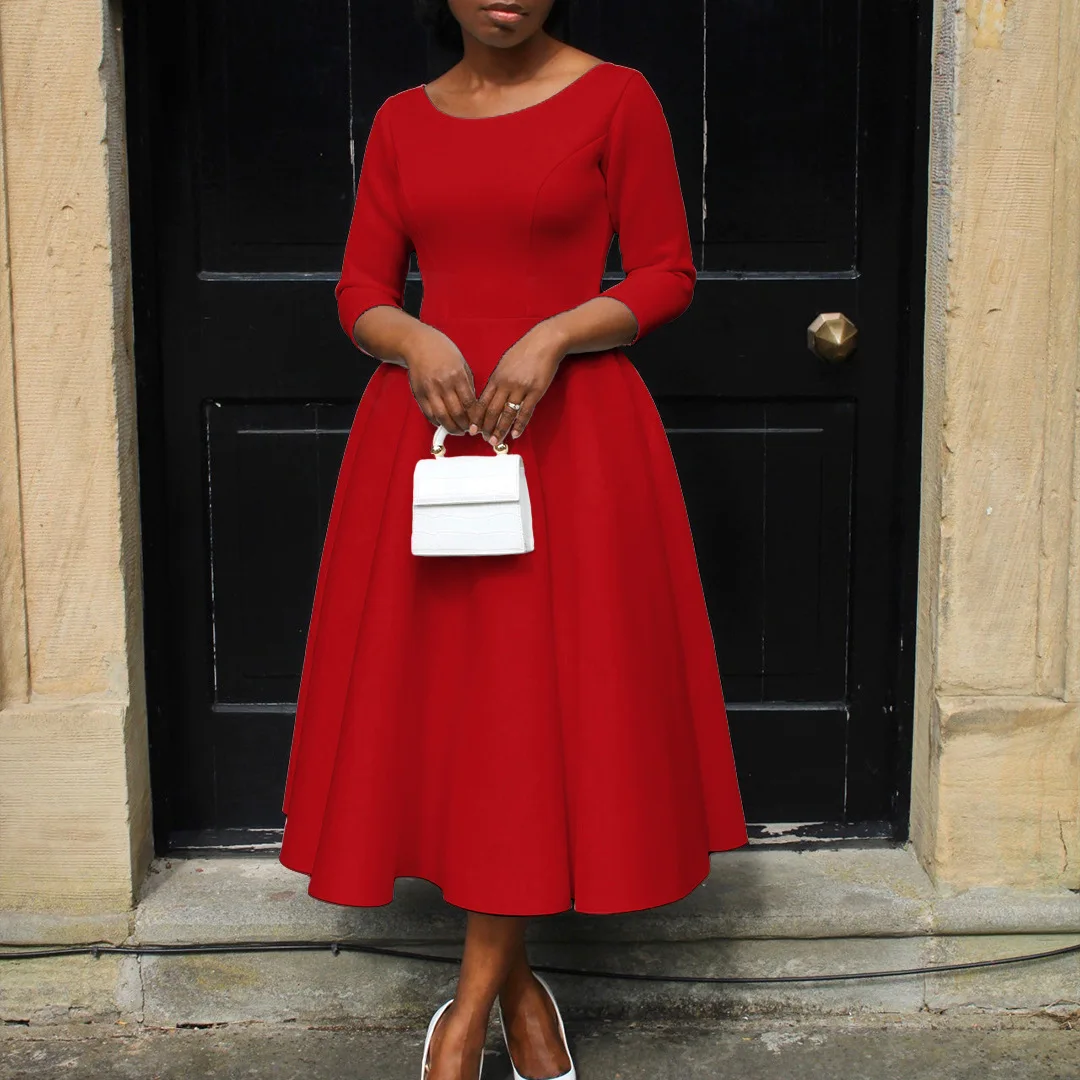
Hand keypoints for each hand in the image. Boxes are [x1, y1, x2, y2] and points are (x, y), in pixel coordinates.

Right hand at [401, 324, 482, 434]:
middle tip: (468, 430)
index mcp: (457, 375)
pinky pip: (429, 413)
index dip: (474, 417)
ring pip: (442, 416)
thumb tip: (473, 404)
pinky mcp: (419, 393)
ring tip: (457, 430)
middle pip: (457, 413)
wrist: (418, 344)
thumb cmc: (443, 351)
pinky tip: (443, 423)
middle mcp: (444, 384)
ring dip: (451, 428)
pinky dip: (437, 422)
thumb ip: (467, 383)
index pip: (469, 403)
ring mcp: (430, 390)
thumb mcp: (461, 363)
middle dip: (464, 426)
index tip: (477, 423)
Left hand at [476, 322, 566, 444]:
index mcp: (496, 377)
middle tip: (484, 439)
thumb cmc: (524, 352)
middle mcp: (505, 384)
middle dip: (486, 427)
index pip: (482, 402)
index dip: (477, 418)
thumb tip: (490, 396)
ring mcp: (520, 388)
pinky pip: (525, 412)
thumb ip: (497, 380)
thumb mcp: (504, 363)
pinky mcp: (535, 392)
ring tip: (496, 440)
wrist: (544, 342)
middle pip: (492, 411)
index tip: (473, 429)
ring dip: (500, 429)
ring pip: (507, 414)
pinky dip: (519, 425)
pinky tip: (515, 434)